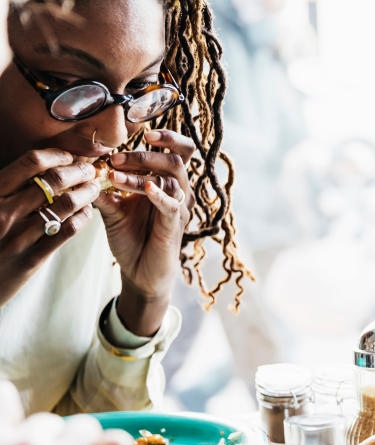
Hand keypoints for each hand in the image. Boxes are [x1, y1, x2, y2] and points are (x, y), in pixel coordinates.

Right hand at [0, 149, 99, 306]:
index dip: (56, 155)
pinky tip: (87, 212)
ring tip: (93, 189)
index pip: (30, 163)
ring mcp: (18, 237)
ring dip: (86, 193)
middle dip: (78, 171)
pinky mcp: (30, 259)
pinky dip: (82, 218)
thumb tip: (32, 167)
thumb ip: (3, 188)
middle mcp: (4, 213)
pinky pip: (67, 232)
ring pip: (66, 205)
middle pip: (54, 181)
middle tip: (89, 170)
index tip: (69, 156)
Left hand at [97, 129, 196, 335]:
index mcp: (166, 182)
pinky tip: (145, 188)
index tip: (142, 132)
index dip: (168, 137)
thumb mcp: (112, 209)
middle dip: (145, 154)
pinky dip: (159, 194)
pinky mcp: (175, 226)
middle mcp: (177, 192)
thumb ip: (104, 189)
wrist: (139, 273)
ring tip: (116, 174)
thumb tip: (85, 168)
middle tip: (116, 158)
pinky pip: (172, 205)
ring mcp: (179, 209)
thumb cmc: (131, 240)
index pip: (179, 151)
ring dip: (143, 172)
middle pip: (178, 159)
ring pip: (173, 178)